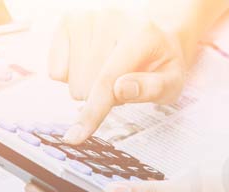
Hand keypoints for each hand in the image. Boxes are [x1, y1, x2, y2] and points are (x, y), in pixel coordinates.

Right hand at [48, 9, 188, 143]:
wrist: (157, 37)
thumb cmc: (163, 63)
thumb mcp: (172, 83)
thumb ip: (151, 88)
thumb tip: (120, 90)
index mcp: (141, 34)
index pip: (107, 79)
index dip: (92, 112)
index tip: (76, 136)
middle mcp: (111, 19)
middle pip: (85, 85)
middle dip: (103, 97)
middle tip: (124, 84)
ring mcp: (87, 18)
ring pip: (69, 80)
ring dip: (90, 87)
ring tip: (111, 73)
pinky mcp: (69, 22)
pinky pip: (56, 70)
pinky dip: (73, 76)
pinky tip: (92, 65)